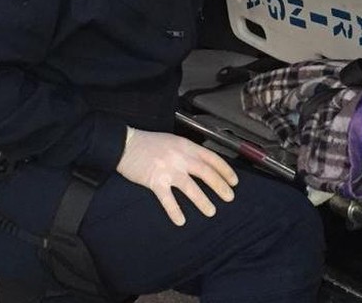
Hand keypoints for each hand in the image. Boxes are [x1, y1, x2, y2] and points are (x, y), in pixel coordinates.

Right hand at [116, 128, 237, 225]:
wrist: (127, 144)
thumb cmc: (150, 143)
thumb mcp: (173, 141)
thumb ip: (188, 152)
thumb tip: (204, 165)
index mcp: (186, 146)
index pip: (211, 158)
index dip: (225, 170)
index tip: (234, 181)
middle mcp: (180, 157)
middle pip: (206, 173)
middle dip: (220, 186)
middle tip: (229, 197)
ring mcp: (168, 169)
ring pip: (191, 188)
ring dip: (203, 201)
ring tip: (211, 211)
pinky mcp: (155, 181)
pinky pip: (168, 200)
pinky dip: (175, 211)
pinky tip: (181, 221)